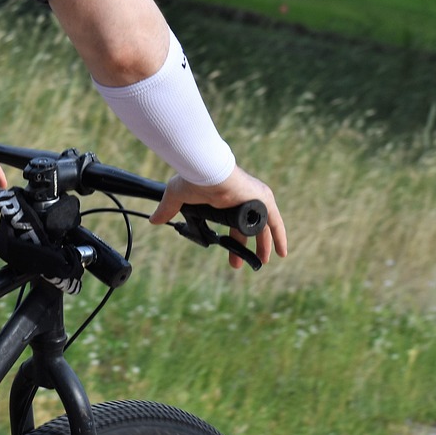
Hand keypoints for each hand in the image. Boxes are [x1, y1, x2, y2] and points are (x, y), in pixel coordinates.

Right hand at [149, 167, 288, 268]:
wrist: (205, 170)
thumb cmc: (193, 178)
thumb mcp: (178, 198)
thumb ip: (167, 210)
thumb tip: (153, 220)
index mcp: (227, 199)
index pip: (234, 223)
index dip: (232, 239)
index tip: (229, 252)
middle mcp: (245, 199)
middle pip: (249, 229)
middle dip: (245, 247)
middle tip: (238, 264)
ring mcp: (255, 200)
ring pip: (263, 228)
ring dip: (263, 246)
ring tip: (261, 263)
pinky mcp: (263, 201)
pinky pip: (275, 223)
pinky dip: (279, 237)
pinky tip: (281, 253)